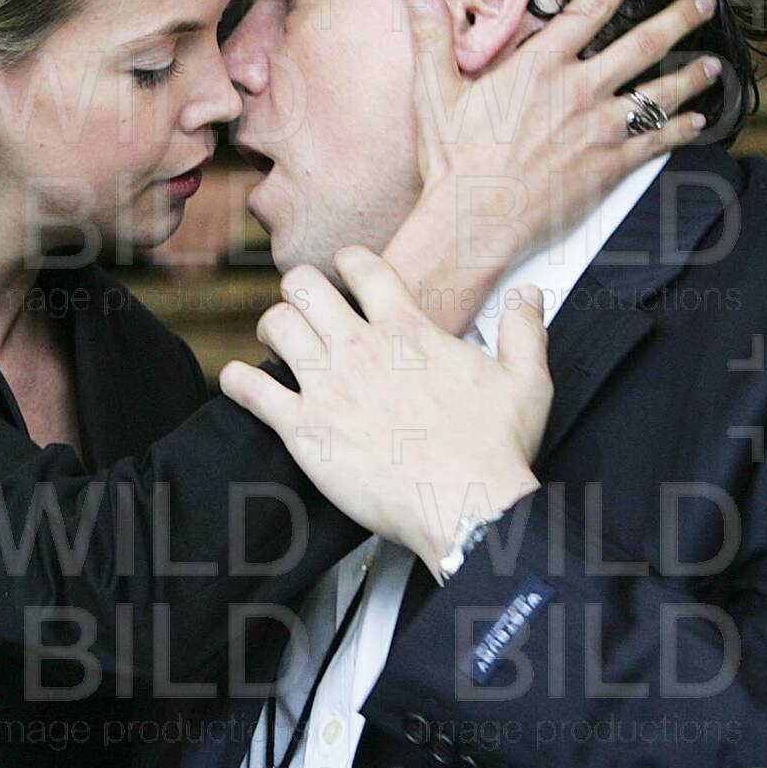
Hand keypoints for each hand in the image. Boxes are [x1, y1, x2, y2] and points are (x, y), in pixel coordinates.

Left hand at [221, 247, 546, 576]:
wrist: (465, 505)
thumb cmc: (493, 449)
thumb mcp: (527, 381)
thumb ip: (525, 330)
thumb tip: (528, 296)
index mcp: (408, 331)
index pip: (362, 266)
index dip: (350, 262)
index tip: (347, 272)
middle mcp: (361, 349)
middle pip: (305, 286)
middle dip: (302, 290)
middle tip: (308, 307)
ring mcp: (328, 387)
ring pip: (276, 325)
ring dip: (274, 328)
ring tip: (280, 340)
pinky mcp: (304, 429)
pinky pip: (251, 391)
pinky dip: (237, 382)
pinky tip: (239, 381)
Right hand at [409, 0, 717, 211]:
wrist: (475, 221)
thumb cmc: (453, 161)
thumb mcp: (434, 92)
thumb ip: (431, 35)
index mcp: (538, 67)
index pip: (589, 10)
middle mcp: (576, 91)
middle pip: (640, 45)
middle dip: (677, 19)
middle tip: (704, 3)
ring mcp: (598, 130)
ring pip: (658, 93)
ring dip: (690, 75)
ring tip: (713, 62)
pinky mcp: (608, 167)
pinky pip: (654, 142)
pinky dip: (680, 129)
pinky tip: (696, 121)